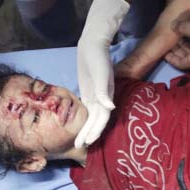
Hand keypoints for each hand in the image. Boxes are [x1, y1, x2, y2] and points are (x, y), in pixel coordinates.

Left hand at [74, 0, 129, 147]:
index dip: (96, 130)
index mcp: (106, 95)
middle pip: (96, 120)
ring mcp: (96, 95)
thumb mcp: (100, 72)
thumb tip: (110, 108)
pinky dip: (84, 119)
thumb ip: (104, 90)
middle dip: (89, 133)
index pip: (102, 118)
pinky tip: (79, 126)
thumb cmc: (98, 57)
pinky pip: (87, 109)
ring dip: (86, 128)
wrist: (93, 44)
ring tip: (78, 140)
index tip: (88, 141)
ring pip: (92, 117)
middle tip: (79, 145)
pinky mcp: (89, 91)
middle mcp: (102, 98)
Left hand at [166, 14, 189, 69]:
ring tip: (177, 36)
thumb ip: (183, 28)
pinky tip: (189, 33)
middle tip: (169, 43)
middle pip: (187, 59)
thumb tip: (172, 26)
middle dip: (177, 51)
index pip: (181, 64)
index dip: (171, 59)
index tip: (164, 52)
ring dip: (185, 46)